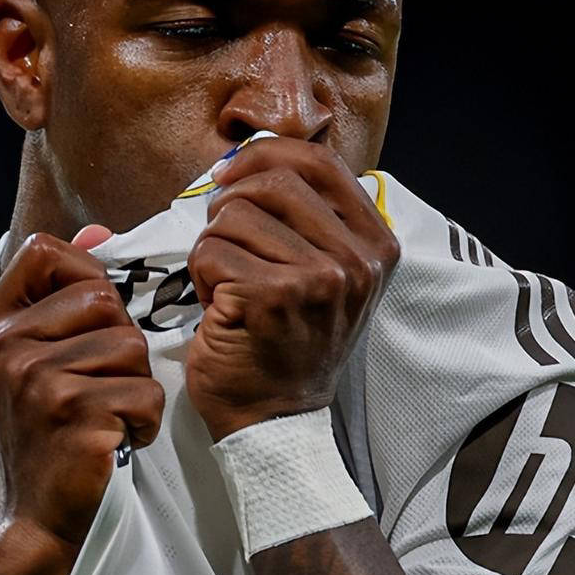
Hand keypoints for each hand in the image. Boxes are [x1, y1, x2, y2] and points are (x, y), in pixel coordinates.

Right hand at [0, 231, 164, 547]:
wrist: (40, 518)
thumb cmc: (48, 433)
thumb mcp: (41, 356)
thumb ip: (66, 290)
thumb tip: (99, 227)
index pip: (43, 251)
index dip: (80, 273)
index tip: (84, 321)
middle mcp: (6, 347)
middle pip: (103, 298)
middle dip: (119, 343)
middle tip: (96, 387)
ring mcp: (37, 380)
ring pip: (131, 346)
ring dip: (134, 386)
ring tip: (103, 417)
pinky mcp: (76, 413)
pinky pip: (146, 391)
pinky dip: (145, 420)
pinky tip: (114, 440)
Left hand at [185, 137, 399, 441]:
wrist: (275, 420)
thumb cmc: (286, 339)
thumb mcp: (323, 272)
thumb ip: (305, 214)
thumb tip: (247, 154)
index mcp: (375, 244)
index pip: (318, 160)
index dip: (263, 155)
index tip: (232, 178)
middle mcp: (356, 260)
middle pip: (270, 180)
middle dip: (231, 206)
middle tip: (226, 246)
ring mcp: (317, 279)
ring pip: (233, 215)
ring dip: (213, 248)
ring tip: (227, 287)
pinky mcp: (271, 298)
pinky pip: (209, 251)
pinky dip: (199, 276)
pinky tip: (218, 308)